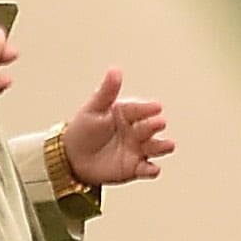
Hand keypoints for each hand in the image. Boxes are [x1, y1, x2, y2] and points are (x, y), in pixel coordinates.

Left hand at [52, 68, 173, 192]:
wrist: (72, 158)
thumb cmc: (84, 130)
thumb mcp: (94, 108)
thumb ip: (106, 91)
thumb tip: (115, 69)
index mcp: (128, 113)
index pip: (140, 109)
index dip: (148, 108)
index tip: (156, 106)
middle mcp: (136, 130)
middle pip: (150, 127)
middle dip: (156, 125)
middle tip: (160, 122)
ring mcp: (137, 149)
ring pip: (155, 147)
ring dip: (163, 146)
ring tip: (168, 145)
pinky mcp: (135, 167)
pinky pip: (147, 169)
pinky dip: (152, 170)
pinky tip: (153, 169)